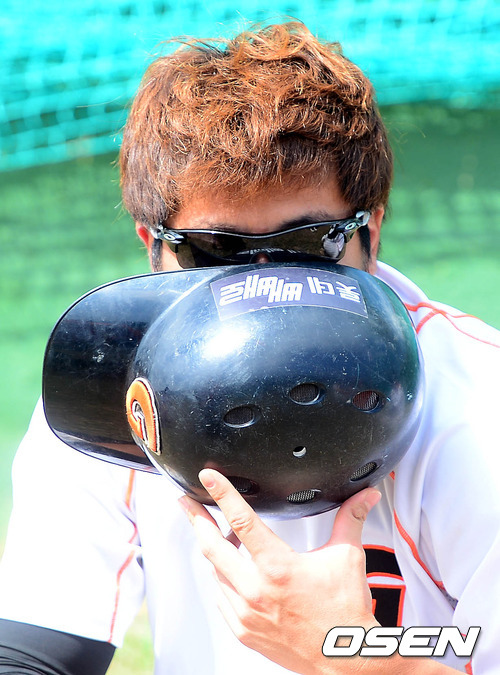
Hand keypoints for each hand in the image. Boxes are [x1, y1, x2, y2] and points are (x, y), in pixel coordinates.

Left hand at [179, 469, 380, 674]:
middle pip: (211, 545)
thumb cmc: (344, 611)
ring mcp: (246, 612)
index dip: (223, 494)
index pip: (241, 520)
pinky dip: (222, 578)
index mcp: (278, 567)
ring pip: (215, 571)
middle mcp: (256, 590)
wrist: (344, 659)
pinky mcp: (243, 630)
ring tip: (220, 534)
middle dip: (196, 519)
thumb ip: (351, 519)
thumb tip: (366, 495)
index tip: (209, 477)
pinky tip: (232, 570)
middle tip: (186, 501)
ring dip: (214, 549)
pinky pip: (221, 596)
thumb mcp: (347, 557)